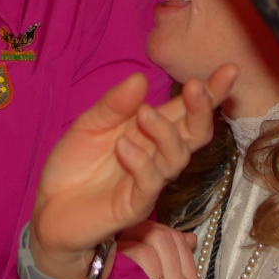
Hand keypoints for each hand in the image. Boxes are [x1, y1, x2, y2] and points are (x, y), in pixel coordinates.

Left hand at [31, 66, 235, 277]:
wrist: (50, 208)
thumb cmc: (74, 165)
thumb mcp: (89, 124)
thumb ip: (114, 104)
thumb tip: (140, 78)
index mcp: (148, 132)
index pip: (184, 110)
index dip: (208, 92)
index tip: (229, 70)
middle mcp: (156, 155)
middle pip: (193, 134)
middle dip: (201, 110)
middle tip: (197, 88)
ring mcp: (149, 181)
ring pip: (176, 157)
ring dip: (165, 132)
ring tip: (145, 113)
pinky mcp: (136, 205)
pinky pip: (149, 183)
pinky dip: (141, 161)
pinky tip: (123, 146)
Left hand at [121, 221, 211, 278]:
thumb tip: (191, 246)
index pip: (178, 240)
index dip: (155, 231)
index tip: (137, 236)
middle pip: (163, 236)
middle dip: (139, 230)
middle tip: (122, 237)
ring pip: (150, 244)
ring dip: (128, 241)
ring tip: (114, 250)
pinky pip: (137, 263)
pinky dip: (123, 257)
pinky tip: (111, 265)